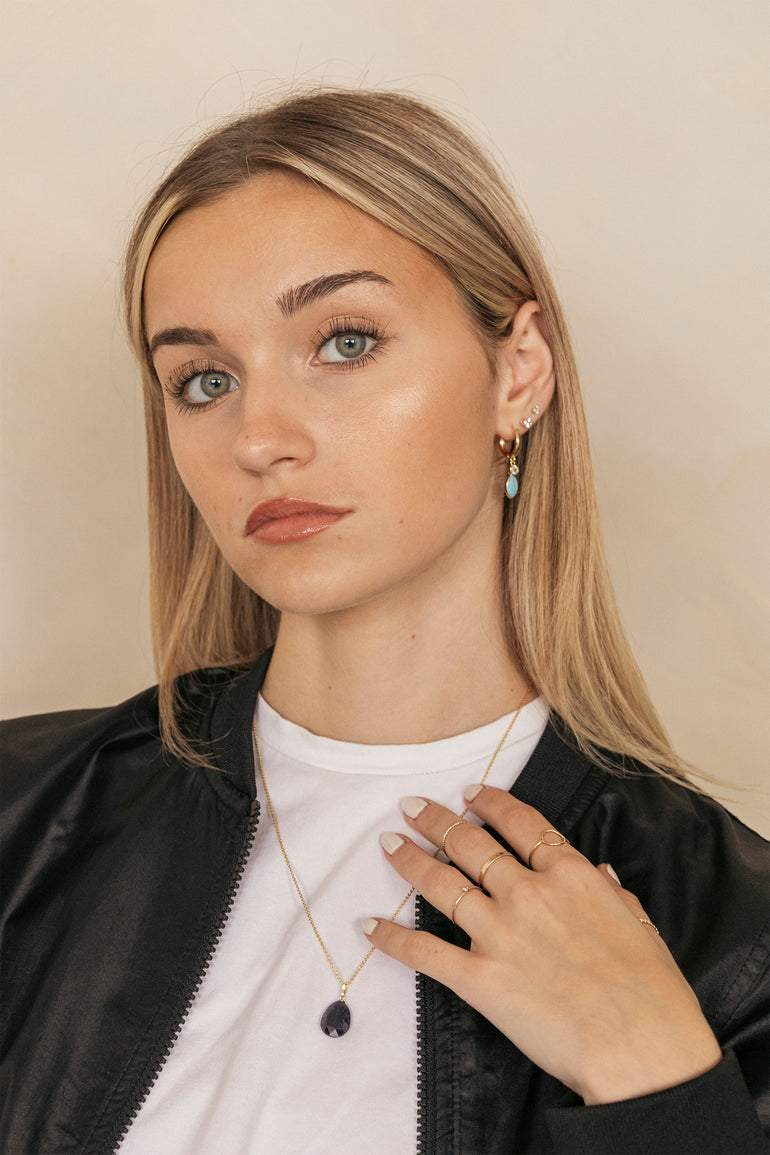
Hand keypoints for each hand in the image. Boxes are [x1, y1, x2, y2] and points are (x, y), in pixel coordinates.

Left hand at [364, 786, 721, 1104]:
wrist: (641, 1049)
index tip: (470, 793)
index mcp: (570, 874)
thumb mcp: (639, 923)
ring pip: (441, 883)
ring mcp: (500, 933)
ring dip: (409, 859)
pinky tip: (369, 925)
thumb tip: (598, 875)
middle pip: (470, 842)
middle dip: (436, 820)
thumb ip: (609, 893)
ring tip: (388, 843)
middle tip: (412, 805)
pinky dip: (392, 938)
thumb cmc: (651, 991)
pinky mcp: (480, 978)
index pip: (520, 822)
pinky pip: (424, 952)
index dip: (490, 802)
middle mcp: (528, 892)